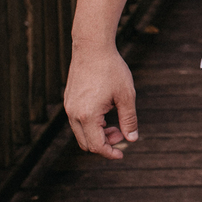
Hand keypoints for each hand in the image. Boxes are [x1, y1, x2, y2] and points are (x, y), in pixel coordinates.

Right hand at [63, 45, 138, 159]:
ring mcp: (68, 107)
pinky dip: (90, 125)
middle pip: (86, 143)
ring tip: (114, 123)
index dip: (110, 153)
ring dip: (97, 134)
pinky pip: (77, 121)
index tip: (122, 154)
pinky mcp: (68, 100)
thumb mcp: (126, 95)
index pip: (96, 146)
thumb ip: (129, 120)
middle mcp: (73, 114)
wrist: (92, 47)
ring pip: (81, 133)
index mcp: (87, 115)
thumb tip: (132, 139)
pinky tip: (105, 112)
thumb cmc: (111, 69)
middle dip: (104, 144)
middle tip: (121, 133)